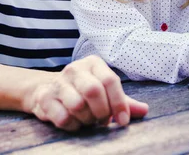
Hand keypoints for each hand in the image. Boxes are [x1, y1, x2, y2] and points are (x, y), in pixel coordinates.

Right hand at [25, 55, 148, 130]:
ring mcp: (58, 82)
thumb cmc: (83, 91)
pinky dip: (73, 125)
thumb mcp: (105, 92)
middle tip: (103, 121)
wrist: (47, 89)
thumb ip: (124, 101)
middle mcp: (75, 69)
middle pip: (93, 91)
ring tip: (88, 120)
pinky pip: (63, 117)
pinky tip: (75, 122)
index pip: (110, 80)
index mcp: (93, 63)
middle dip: (101, 111)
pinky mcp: (44, 97)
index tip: (123, 121)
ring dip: (87, 119)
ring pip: (77, 105)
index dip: (119, 103)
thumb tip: (144, 110)